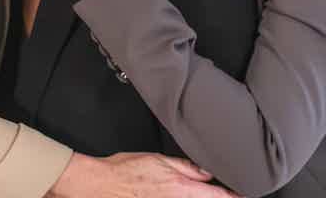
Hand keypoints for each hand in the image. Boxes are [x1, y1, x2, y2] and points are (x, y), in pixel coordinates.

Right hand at [49, 152, 237, 197]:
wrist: (105, 184)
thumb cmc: (128, 168)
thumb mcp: (159, 159)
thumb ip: (186, 166)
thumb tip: (209, 172)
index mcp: (184, 189)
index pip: (219, 197)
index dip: (235, 197)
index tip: (248, 194)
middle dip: (222, 197)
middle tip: (232, 192)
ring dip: (208, 197)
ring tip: (215, 192)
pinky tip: (192, 193)